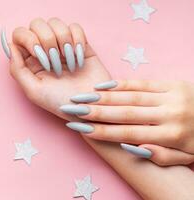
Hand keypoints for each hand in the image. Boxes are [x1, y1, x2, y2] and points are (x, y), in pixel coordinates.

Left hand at [1, 18, 110, 120]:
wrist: (91, 107)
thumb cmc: (62, 102)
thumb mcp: (34, 92)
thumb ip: (17, 69)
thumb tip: (11, 45)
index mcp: (30, 60)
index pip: (20, 34)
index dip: (28, 39)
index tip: (39, 55)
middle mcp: (44, 50)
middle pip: (37, 24)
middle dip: (47, 41)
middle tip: (55, 64)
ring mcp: (61, 45)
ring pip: (56, 23)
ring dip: (63, 42)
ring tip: (70, 65)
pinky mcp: (79, 43)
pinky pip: (75, 27)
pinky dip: (78, 41)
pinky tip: (80, 59)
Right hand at [61, 79, 193, 165]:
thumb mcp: (186, 156)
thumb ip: (161, 156)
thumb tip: (133, 148)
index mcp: (172, 135)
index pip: (129, 133)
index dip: (103, 131)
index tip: (81, 128)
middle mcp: (169, 114)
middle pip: (125, 113)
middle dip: (95, 111)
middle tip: (72, 108)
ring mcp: (171, 95)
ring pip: (130, 96)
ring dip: (103, 96)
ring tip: (82, 96)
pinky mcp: (173, 83)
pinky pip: (142, 82)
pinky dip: (121, 84)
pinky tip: (103, 86)